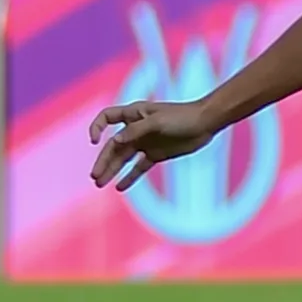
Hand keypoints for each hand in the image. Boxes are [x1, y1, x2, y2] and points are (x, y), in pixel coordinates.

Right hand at [88, 100, 215, 190]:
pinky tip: (120, 187)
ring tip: (100, 184)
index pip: (106, 117)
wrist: (206, 122)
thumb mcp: (157, 121)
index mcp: (134, 114)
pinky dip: (130, 177)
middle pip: (113, 145)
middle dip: (103, 160)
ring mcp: (146, 142)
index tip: (94, 141)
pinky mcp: (156, 154)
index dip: (97, 127)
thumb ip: (136, 131)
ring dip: (112, 170)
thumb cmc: (182, 116)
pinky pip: (139, 167)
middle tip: (95, 177)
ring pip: (123, 158)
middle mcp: (136, 129)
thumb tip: (114, 142)